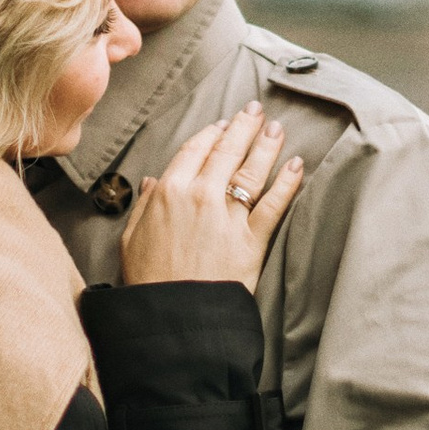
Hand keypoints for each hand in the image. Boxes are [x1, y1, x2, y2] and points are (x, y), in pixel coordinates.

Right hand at [118, 102, 303, 288]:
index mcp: (169, 192)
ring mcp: (228, 217)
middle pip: (227, 151)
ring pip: (251, 171)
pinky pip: (273, 204)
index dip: (211, 133)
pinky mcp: (251, 240)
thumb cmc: (148, 281)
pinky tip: (297, 165)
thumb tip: (154, 181)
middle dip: (243, 127)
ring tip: (277, 128)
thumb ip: (144, 205)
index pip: (195, 150)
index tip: (223, 124)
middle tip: (256, 111)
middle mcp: (200, 196)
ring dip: (266, 145)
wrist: (173, 318)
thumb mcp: (131, 239)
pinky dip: (288, 182)